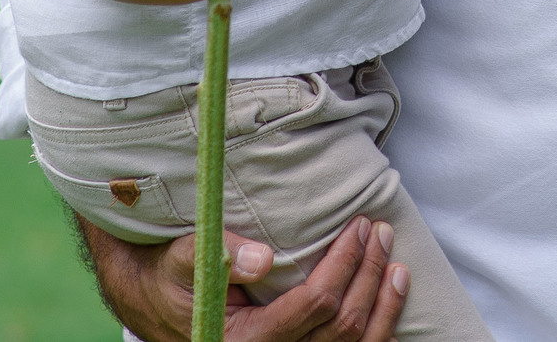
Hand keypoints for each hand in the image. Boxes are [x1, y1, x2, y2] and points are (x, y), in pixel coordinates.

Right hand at [84, 215, 406, 341]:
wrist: (158, 302)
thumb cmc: (173, 276)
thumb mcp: (186, 256)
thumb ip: (221, 254)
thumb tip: (264, 258)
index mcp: (241, 339)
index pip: (313, 305)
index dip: (345, 263)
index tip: (359, 226)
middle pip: (341, 326)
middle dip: (369, 275)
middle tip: (381, 232)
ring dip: (383, 308)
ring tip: (398, 268)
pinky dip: (377, 336)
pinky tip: (388, 309)